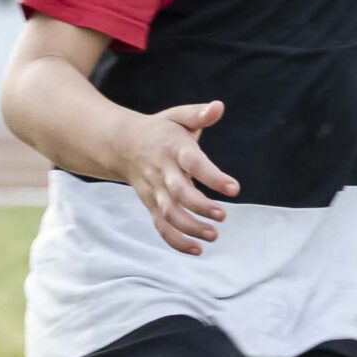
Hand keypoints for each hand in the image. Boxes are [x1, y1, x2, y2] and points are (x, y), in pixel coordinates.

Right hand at [119, 100, 238, 254]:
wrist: (121, 144)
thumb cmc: (160, 130)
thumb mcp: (178, 117)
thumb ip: (199, 114)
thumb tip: (218, 107)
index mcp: (173, 149)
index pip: (193, 163)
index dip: (213, 177)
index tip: (235, 189)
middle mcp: (162, 172)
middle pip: (178, 193)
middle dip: (200, 207)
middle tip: (222, 216)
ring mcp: (154, 191)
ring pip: (168, 214)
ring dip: (189, 227)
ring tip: (213, 235)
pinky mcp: (151, 204)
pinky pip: (160, 226)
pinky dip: (175, 241)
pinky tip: (197, 250)